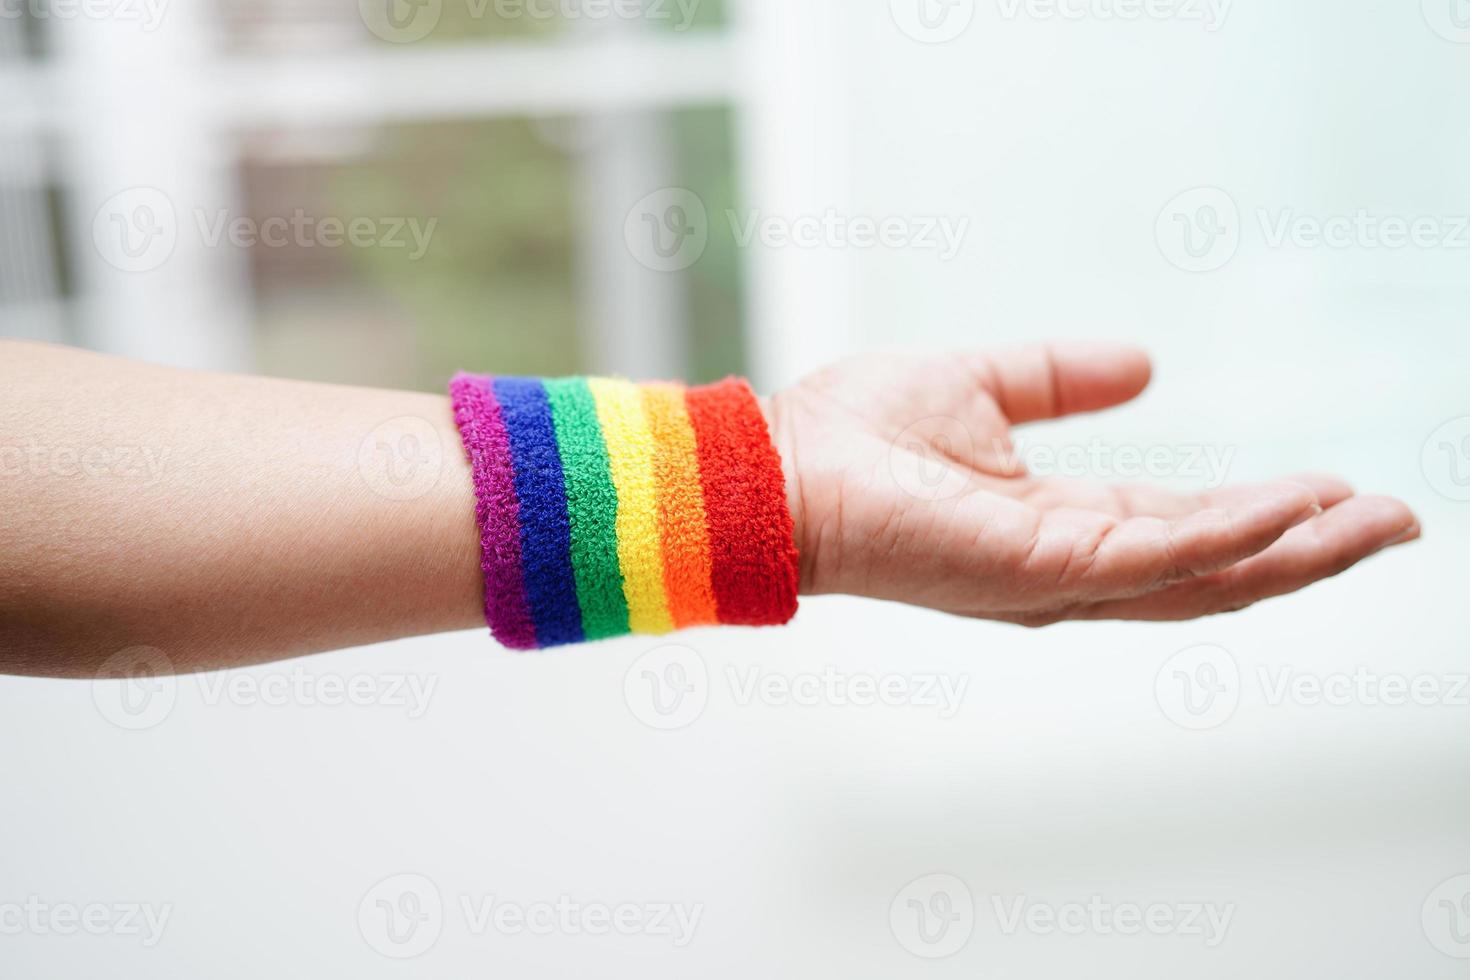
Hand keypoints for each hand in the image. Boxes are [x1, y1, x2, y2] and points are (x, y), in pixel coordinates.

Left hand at [766, 343, 1419, 625]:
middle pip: (1214, 568)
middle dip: (1308, 549)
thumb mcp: (982, 386)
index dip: (1263, 514)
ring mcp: (1056, 578)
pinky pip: (1157, 558)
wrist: (782, 466)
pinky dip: (1232, 536)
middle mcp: (1067, 566)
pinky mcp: (1037, 569)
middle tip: (1395, 521)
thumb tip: (1147, 364)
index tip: (1334, 489)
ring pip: (1205, 577)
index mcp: (1058, 525)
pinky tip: (1294, 506)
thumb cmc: (858, 436)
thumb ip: (1060, 380)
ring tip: (1377, 521)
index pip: (1184, 528)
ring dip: (1296, 550)